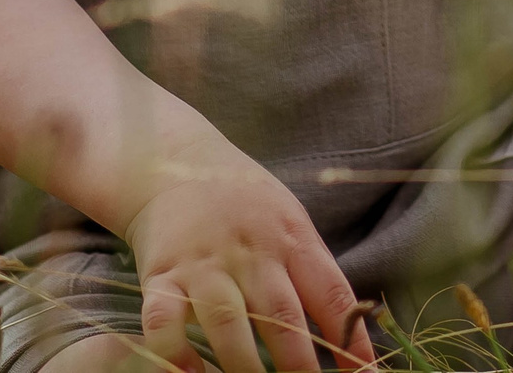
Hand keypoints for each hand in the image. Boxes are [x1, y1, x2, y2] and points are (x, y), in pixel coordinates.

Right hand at [125, 148, 372, 372]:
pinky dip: (174, 352)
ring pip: (227, 322)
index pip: (331, 294)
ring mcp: (204, 263)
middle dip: (300, 367)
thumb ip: (314, 271)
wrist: (174, 161)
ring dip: (244, 366)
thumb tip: (351, 330)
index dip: (350, 340)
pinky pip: (164, 319)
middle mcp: (251, 252)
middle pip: (281, 316)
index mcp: (292, 238)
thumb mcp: (289, 220)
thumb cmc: (244, 201)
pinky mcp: (161, 274)